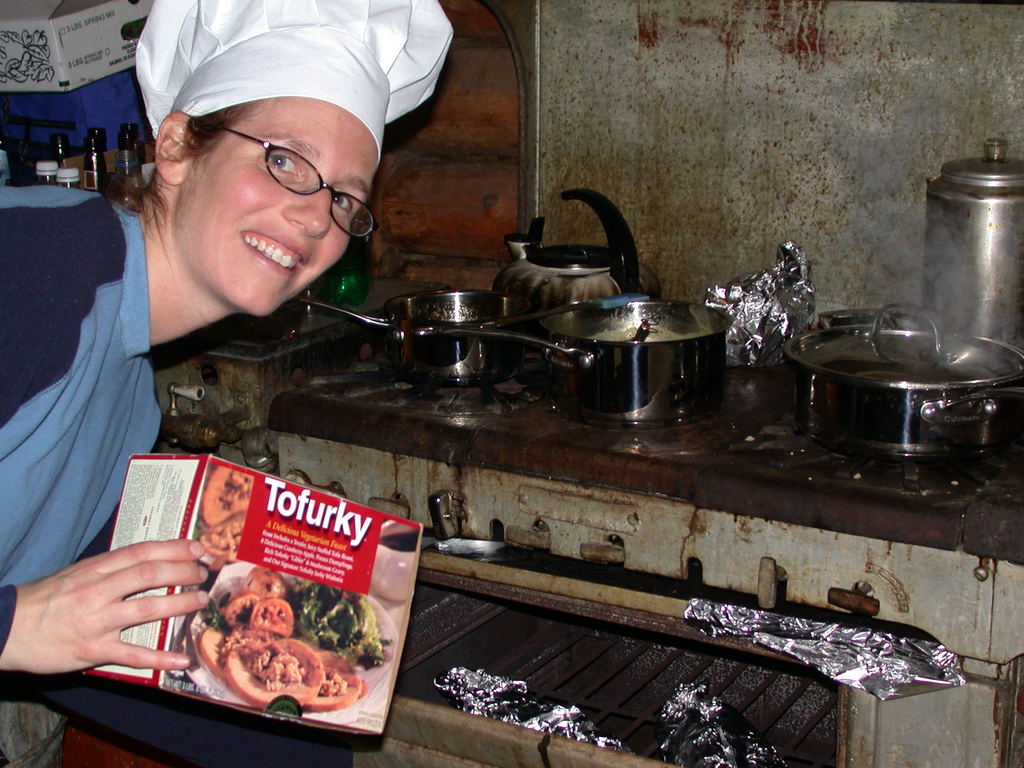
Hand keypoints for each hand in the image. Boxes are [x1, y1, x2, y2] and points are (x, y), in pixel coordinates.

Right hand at [0, 539, 209, 673]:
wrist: (7, 628)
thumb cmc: (44, 599)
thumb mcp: (77, 572)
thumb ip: (110, 567)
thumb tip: (149, 560)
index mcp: (95, 568)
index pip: (142, 552)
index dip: (175, 548)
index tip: (198, 549)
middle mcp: (98, 591)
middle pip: (150, 575)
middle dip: (184, 573)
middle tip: (204, 575)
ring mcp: (97, 621)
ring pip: (148, 609)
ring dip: (180, 605)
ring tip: (200, 602)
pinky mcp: (93, 650)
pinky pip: (133, 655)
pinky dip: (161, 658)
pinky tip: (182, 659)